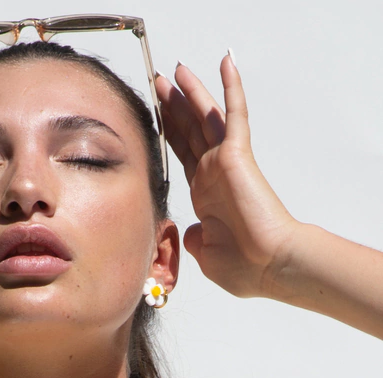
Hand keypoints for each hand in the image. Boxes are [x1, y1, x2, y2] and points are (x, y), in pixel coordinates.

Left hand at [156, 56, 297, 298]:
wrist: (268, 264)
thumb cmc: (244, 267)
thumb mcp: (207, 254)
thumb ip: (195, 239)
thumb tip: (190, 231)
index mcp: (205, 196)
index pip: (184, 157)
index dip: (170, 134)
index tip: (157, 115)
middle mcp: (213, 175)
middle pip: (189, 132)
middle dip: (173, 107)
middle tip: (159, 83)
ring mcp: (224, 164)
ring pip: (206, 118)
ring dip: (193, 92)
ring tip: (177, 70)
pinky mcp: (237, 156)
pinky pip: (234, 115)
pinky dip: (231, 88)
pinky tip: (226, 62)